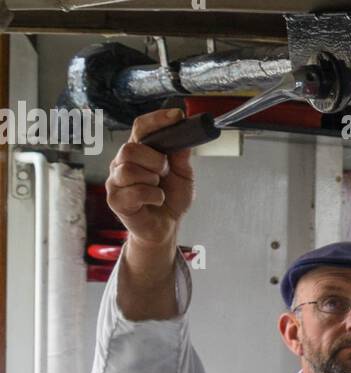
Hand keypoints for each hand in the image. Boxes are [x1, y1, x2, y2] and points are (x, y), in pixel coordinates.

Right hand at [105, 109, 194, 249]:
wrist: (165, 228)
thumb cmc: (170, 200)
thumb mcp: (183, 176)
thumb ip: (181, 157)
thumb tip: (184, 137)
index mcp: (138, 152)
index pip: (141, 127)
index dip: (157, 119)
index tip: (177, 116)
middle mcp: (122, 162)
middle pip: (131, 148)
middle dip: (155, 160)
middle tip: (164, 172)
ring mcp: (116, 181)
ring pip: (129, 169)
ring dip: (152, 179)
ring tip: (158, 187)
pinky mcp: (116, 200)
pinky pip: (134, 191)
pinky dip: (153, 196)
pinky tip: (157, 199)